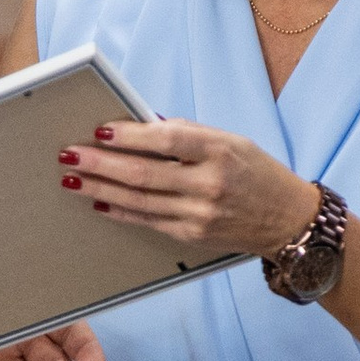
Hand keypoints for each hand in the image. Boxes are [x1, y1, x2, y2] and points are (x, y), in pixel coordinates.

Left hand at [55, 119, 316, 261]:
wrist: (289, 221)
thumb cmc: (258, 173)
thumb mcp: (232, 141)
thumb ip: (189, 134)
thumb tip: (142, 125)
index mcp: (221, 151)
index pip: (168, 139)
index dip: (130, 135)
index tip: (99, 130)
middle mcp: (210, 184)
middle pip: (144, 173)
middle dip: (101, 164)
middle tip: (69, 155)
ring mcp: (200, 213)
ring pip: (139, 200)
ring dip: (100, 189)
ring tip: (72, 178)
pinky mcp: (193, 235)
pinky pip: (148, 221)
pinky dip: (120, 211)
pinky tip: (99, 202)